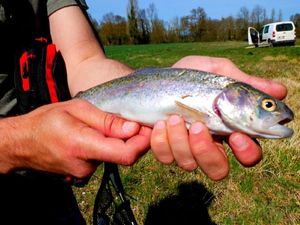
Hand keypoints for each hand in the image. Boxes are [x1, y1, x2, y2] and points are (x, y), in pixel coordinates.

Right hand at [2, 99, 150, 177]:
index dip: (143, 142)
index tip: (149, 127)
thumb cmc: (47, 120)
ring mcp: (85, 172)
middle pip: (124, 155)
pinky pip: (104, 158)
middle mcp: (87, 165)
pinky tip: (99, 134)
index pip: (126, 154)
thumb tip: (134, 128)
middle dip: (134, 139)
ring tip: (109, 124)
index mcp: (83, 146)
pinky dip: (108, 146)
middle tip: (133, 119)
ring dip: (119, 141)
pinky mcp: (84, 173)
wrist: (22, 143)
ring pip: (114, 155)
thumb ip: (106, 121)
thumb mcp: (77, 109)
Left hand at [150, 56, 286, 180]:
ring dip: (180, 140)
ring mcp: (185, 149)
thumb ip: (244, 83)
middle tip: (199, 127)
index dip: (247, 152)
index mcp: (227, 129)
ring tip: (174, 117)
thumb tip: (280, 91)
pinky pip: (166, 157)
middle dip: (207, 152)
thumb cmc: (190, 77)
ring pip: (189, 164)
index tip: (237, 135)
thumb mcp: (217, 72)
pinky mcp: (164, 149)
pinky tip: (160, 122)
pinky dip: (162, 140)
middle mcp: (208, 144)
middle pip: (218, 170)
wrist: (155, 79)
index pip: (248, 154)